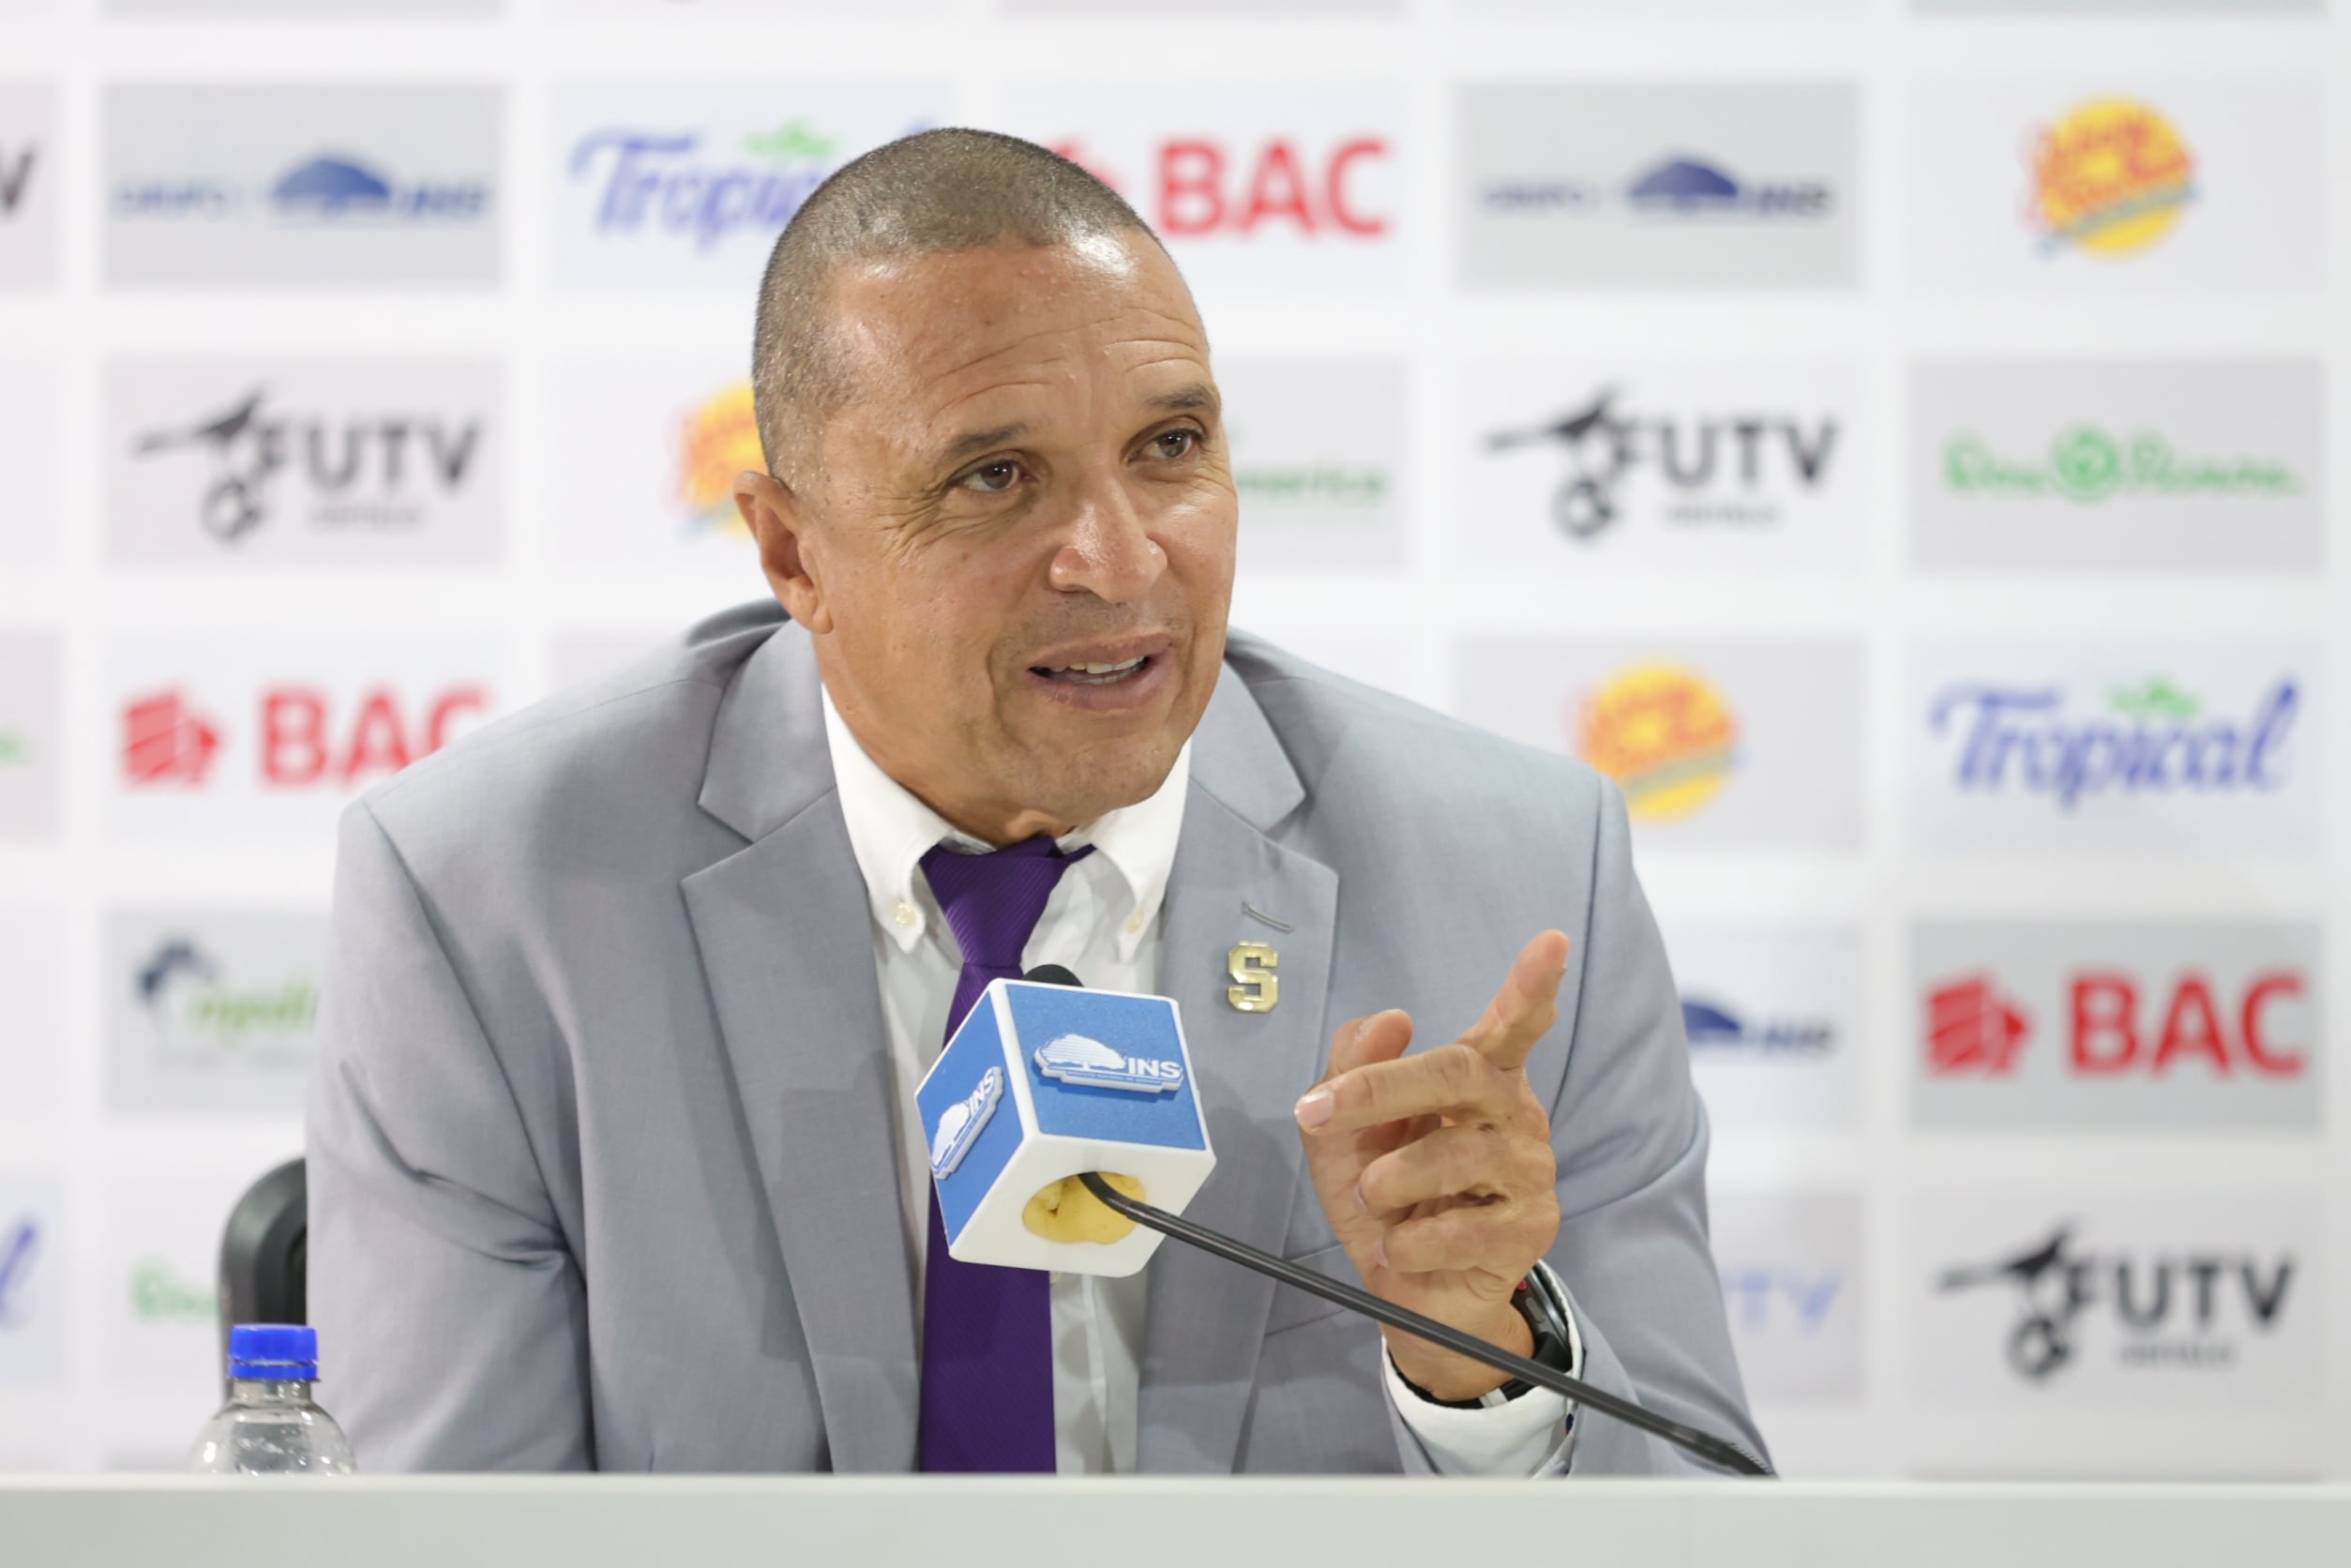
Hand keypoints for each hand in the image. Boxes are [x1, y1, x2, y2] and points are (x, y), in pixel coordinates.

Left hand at [1293, 930, 1571, 1400]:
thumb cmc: (1388, 1196)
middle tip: (1322, 1112)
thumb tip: (1388, 1020)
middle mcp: (1512, 1113)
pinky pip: (1466, 1226)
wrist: (1410, 1290)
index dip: (1531, 983)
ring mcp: (1528, 1170)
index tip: (1551, 942)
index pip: (1513, 1023)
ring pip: (1459, 1153)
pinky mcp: (1530, 1228)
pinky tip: (1398, 1246)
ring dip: (1393, 1178)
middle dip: (1385, 1088)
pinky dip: (1412, 1240)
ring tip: (1371, 1196)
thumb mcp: (1347, 1134)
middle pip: (1461, 1074)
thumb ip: (1353, 1070)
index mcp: (1476, 1077)